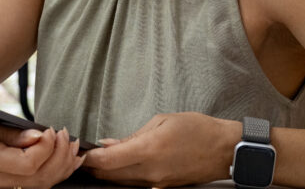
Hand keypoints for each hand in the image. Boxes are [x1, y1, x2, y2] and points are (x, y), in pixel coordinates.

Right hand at [0, 117, 83, 188]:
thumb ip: (10, 133)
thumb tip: (40, 137)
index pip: (27, 164)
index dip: (47, 148)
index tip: (52, 130)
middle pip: (37, 180)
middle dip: (60, 158)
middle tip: (68, 136)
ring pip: (36, 188)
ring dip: (59, 169)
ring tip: (71, 149)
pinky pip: (27, 188)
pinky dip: (48, 176)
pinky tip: (60, 162)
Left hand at [81, 112, 237, 187]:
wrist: (224, 150)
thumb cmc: (197, 130)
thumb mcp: (162, 121)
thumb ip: (133, 135)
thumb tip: (110, 144)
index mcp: (148, 150)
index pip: (108, 161)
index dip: (89, 158)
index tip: (79, 152)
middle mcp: (150, 172)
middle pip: (110, 176)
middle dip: (93, 168)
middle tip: (80, 157)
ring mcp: (157, 183)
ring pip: (122, 183)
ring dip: (107, 174)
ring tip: (96, 162)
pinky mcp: (163, 188)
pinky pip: (136, 184)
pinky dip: (123, 177)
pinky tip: (119, 167)